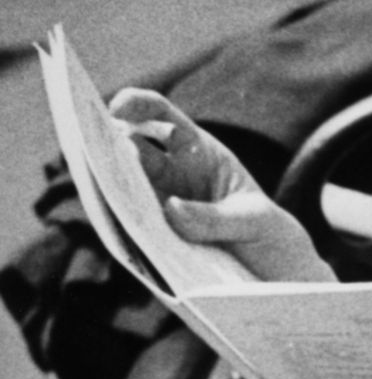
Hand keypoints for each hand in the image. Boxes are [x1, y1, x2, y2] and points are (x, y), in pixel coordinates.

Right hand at [109, 88, 332, 281]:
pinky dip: (113, 221)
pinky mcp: (149, 237)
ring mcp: (156, 205)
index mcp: (199, 152)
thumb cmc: (266, 234)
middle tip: (91, 146)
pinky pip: (123, 224)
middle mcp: (171, 174)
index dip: (137, 105)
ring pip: (118, 185)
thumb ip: (216, 217)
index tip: (119, 107)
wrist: (272, 274)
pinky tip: (109, 223)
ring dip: (103, 182)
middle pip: (127, 147)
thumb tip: (170, 210)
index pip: (161, 116)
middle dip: (105, 141)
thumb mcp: (253, 221)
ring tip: (95, 183)